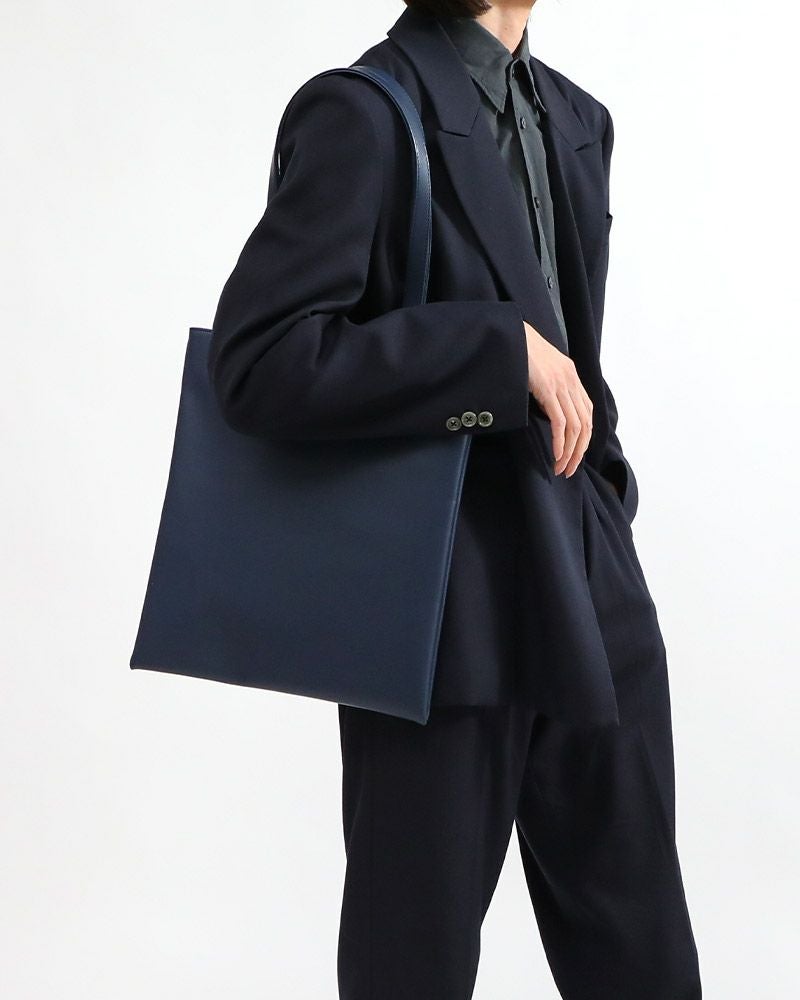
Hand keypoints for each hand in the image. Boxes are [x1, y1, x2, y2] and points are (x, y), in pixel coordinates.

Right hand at [523, 321, 592, 477]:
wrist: (510, 334)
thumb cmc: (518, 351)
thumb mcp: (540, 369)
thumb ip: (548, 388)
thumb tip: (547, 410)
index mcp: (571, 376)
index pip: (587, 414)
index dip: (583, 438)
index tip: (573, 455)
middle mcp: (571, 380)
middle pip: (585, 424)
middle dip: (578, 451)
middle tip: (568, 469)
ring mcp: (561, 384)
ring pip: (575, 427)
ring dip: (569, 452)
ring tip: (561, 467)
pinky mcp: (548, 388)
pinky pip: (560, 422)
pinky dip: (560, 441)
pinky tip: (556, 455)